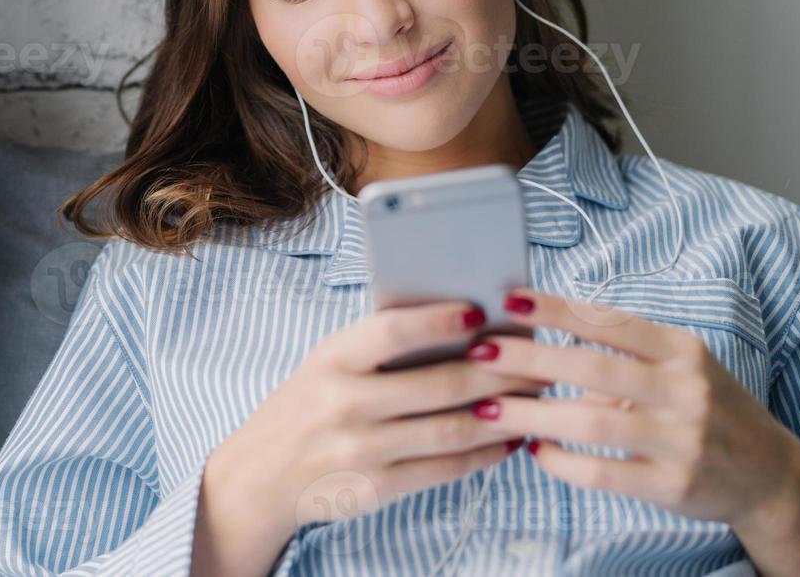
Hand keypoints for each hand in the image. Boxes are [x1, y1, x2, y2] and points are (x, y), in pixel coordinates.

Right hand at [192, 299, 541, 574]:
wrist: (259, 476)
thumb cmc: (307, 405)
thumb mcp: (328, 363)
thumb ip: (379, 345)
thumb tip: (461, 323)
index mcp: (332, 359)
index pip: (390, 331)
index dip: (438, 321)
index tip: (480, 311)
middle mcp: (345, 403)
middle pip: (439, 385)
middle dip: (500, 373)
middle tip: (540, 361)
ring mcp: (361, 449)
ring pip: (451, 430)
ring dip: (503, 414)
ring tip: (535, 398)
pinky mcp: (376, 487)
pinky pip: (444, 469)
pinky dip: (484, 454)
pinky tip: (508, 439)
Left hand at [463, 286, 799, 529]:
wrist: (769, 475)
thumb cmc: (704, 408)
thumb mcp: (678, 367)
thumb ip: (619, 351)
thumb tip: (536, 332)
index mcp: (682, 350)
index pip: (610, 321)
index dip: (557, 310)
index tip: (508, 300)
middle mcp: (685, 390)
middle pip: (593, 368)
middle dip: (529, 358)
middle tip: (480, 353)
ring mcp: (681, 439)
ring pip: (591, 422)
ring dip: (532, 415)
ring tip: (487, 409)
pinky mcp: (673, 485)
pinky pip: (603, 473)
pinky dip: (562, 462)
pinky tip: (534, 451)